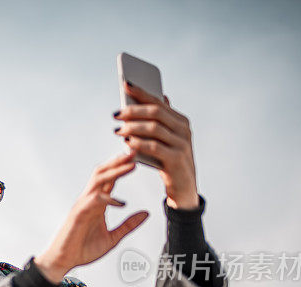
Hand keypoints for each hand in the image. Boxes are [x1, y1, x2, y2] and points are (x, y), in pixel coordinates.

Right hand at [35, 151, 148, 282]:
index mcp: (98, 203)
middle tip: (135, 150)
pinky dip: (107, 199)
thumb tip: (146, 214)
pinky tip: (120, 202)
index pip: (111, 179)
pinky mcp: (78, 215)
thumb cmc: (83, 248)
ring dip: (115, 171)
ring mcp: (83, 205)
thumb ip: (128, 225)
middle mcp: (90, 200)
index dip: (123, 166)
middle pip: (103, 173)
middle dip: (119, 161)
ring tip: (130, 164)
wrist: (63, 261)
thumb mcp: (113, 238)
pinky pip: (93, 202)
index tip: (138, 156)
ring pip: (98, 181)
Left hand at [114, 81, 198, 209]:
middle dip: (134, 111)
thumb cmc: (169, 161)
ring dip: (133, 127)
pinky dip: (139, 143)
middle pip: (156, 113)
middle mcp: (183, 129)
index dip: (142, 92)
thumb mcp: (165, 140)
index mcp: (180, 121)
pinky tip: (127, 143)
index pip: (159, 101)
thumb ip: (159, 121)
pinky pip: (154, 147)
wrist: (184, 188)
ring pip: (154, 128)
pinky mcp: (176, 159)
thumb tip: (157, 96)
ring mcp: (182, 144)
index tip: (125, 84)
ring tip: (118, 130)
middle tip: (116, 114)